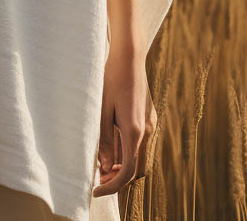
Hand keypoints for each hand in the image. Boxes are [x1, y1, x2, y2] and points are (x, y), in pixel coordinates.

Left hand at [91, 39, 155, 197]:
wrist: (129, 56)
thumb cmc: (111, 79)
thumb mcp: (101, 110)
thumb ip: (103, 140)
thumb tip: (104, 168)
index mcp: (135, 131)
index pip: (127, 171)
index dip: (112, 186)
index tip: (95, 190)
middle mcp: (147, 131)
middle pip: (136, 169)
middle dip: (118, 178)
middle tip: (98, 178)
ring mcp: (150, 124)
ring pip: (139, 157)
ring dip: (123, 164)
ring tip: (102, 164)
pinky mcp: (148, 117)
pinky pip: (140, 143)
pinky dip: (128, 151)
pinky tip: (112, 145)